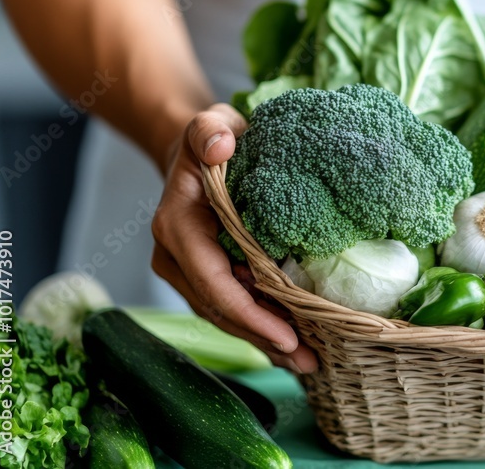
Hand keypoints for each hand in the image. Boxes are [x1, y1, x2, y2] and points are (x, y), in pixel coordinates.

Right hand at [150, 104, 317, 373]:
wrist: (197, 150)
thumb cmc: (209, 138)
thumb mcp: (208, 124)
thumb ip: (208, 130)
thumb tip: (221, 144)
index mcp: (176, 226)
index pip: (212, 281)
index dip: (249, 312)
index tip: (286, 335)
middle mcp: (176, 256)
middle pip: (220, 309)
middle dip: (263, 337)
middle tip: (308, 360)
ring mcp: (188, 270)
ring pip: (226, 315)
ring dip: (264, 339)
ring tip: (307, 360)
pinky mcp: (206, 274)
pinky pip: (232, 306)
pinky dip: (261, 324)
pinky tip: (293, 342)